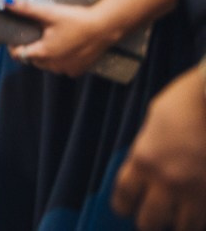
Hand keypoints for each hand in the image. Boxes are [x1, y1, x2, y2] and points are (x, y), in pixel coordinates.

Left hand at [5, 0, 113, 76]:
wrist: (105, 27)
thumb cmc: (76, 19)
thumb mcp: (49, 12)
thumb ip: (25, 9)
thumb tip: (6, 2)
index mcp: (43, 53)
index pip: (18, 54)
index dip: (14, 45)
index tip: (16, 35)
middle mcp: (53, 66)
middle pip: (32, 60)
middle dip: (30, 49)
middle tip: (35, 33)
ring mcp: (66, 70)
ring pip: (47, 65)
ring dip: (45, 55)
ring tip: (51, 39)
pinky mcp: (79, 70)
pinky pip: (62, 67)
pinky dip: (60, 59)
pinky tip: (66, 46)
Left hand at [112, 66, 205, 230]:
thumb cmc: (186, 103)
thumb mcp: (154, 123)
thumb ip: (147, 150)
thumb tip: (145, 168)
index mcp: (144, 160)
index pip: (123, 198)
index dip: (123, 206)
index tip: (126, 208)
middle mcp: (167, 181)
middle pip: (149, 222)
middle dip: (149, 221)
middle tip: (154, 215)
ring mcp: (197, 191)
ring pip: (184, 228)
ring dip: (180, 223)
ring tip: (181, 214)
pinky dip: (202, 217)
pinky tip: (200, 209)